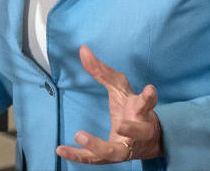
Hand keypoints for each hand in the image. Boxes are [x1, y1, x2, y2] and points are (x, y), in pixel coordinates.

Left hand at [56, 45, 162, 164]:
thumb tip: (82, 49)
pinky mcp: (112, 158)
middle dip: (131, 129)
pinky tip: (60, 150)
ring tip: (80, 135)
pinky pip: (95, 159)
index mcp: (142, 112)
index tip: (149, 89)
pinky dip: (78, 156)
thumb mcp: (119, 88)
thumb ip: (102, 71)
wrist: (148, 142)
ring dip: (99, 146)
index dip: (149, 97)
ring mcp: (126, 148)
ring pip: (116, 152)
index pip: (148, 103)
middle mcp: (138, 132)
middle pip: (139, 132)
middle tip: (121, 125)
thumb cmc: (132, 110)